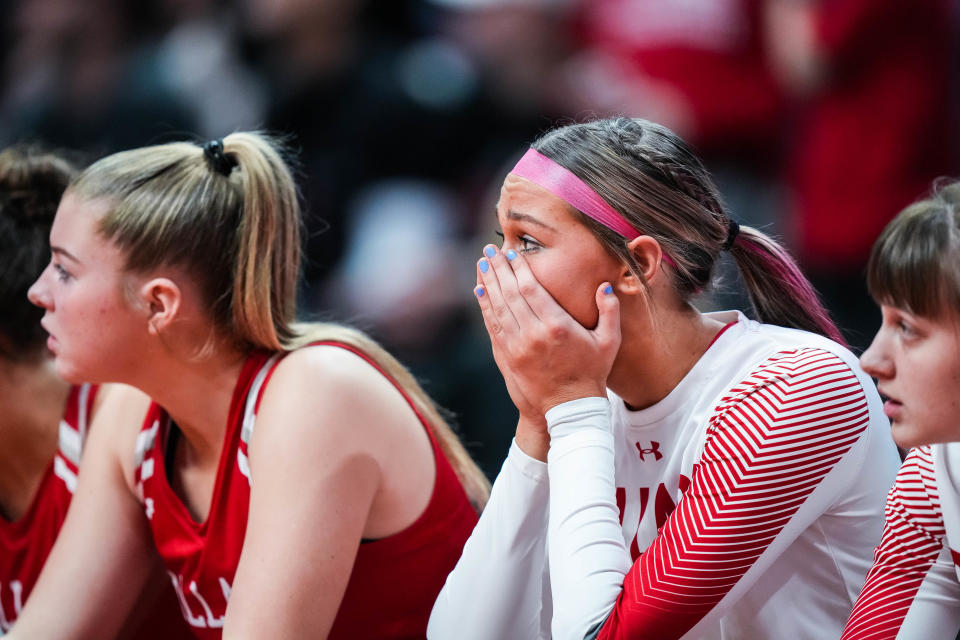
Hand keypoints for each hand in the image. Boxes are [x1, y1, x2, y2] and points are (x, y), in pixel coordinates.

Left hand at [473, 244, 620, 418]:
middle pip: (509, 293)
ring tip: (482, 262)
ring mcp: (516, 346)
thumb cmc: (592, 373)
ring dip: (488, 282)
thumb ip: (608, 311)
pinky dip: (484, 306)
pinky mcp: (507, 356)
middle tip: (489, 249)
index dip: (518, 268)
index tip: (511, 252)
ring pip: (497, 307)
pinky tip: (479, 290)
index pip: (531, 289)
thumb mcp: (608, 342)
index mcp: (557, 326)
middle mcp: (533, 334)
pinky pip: (492, 325)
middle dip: (498, 268)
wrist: (569, 409)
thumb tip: (604, 286)